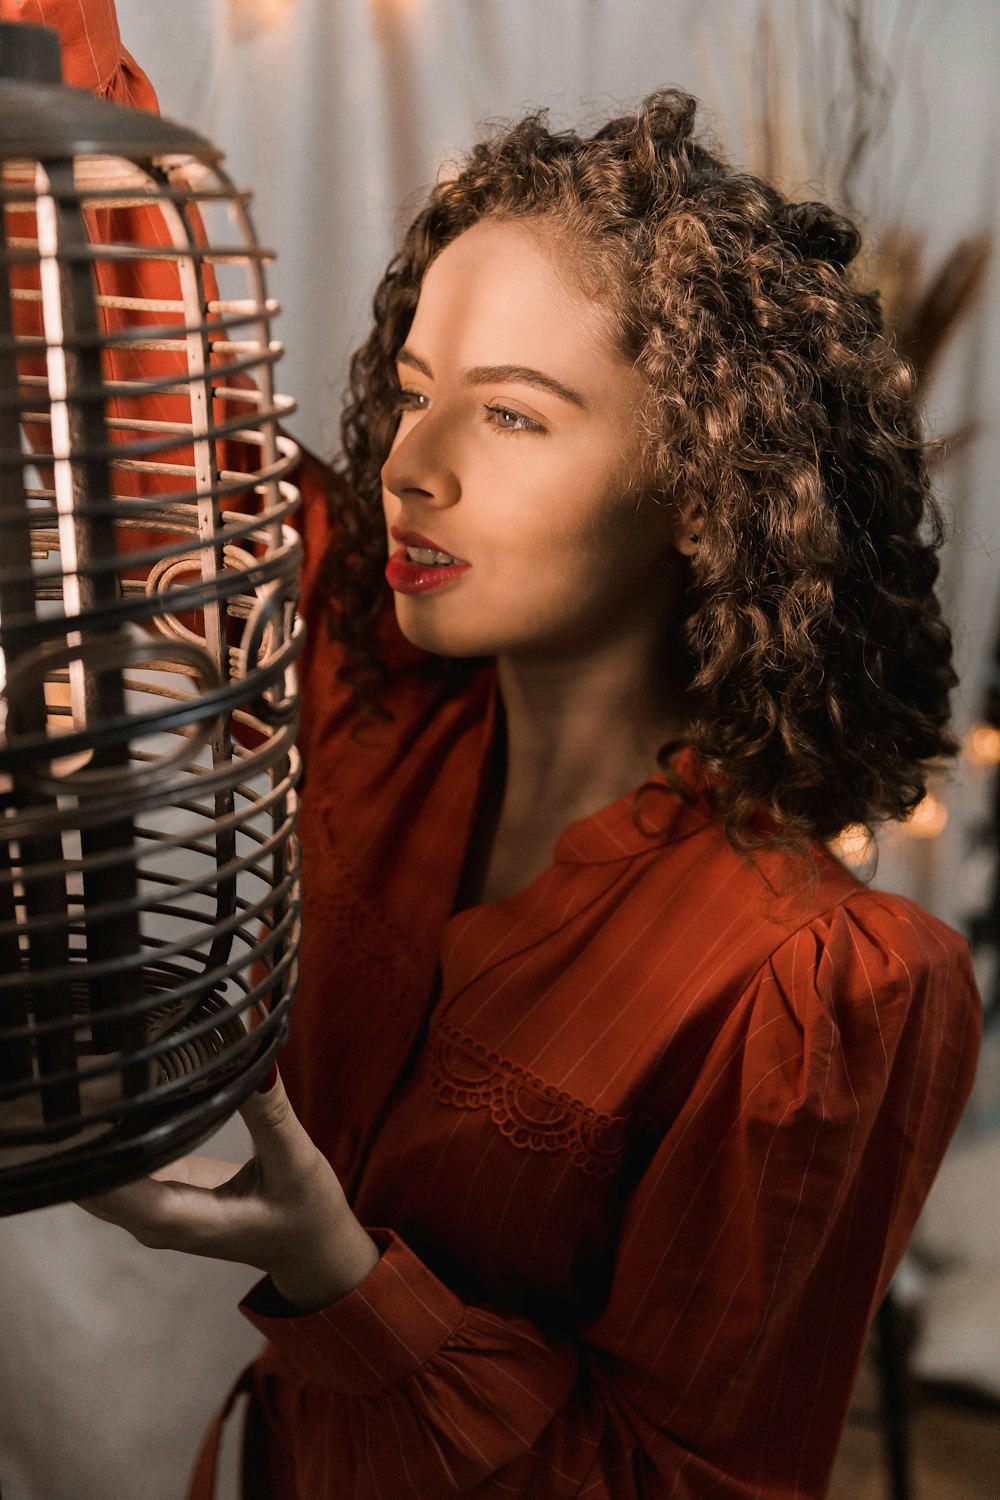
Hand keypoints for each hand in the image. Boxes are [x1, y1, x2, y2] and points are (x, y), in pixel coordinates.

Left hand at [78, 1073, 379, 1312]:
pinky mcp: (157, 1192)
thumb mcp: (295, 1162)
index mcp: (182, 1221)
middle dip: (77, 1130)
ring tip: (85, 1070)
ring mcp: (150, 1209)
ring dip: (88, 1130)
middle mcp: (153, 1220)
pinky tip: (111, 1092)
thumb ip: (269, 1112)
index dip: (83, 1148)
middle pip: (86, 1178)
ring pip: (94, 1171)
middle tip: (76, 1066)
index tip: (74, 1097)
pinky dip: (109, 1133)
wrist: (310, 1251)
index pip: (107, 1188)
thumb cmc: (306, 1214)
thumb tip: (253, 1057)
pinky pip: (116, 1163)